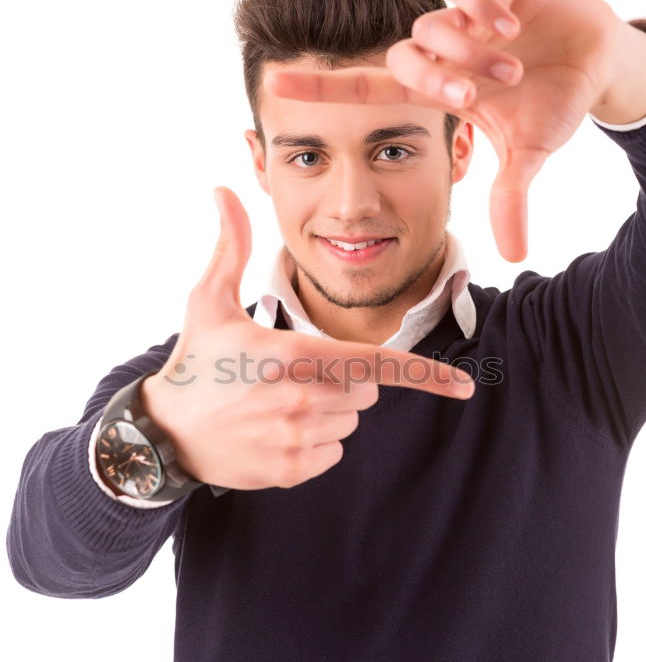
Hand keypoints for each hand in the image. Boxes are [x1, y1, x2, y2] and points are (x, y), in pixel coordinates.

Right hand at [141, 187, 474, 491]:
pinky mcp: (293, 470)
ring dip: (329, 411)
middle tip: (291, 375)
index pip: (374, 364)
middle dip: (343, 379)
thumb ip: (231, 246)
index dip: (424, 375)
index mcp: (292, 355)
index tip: (464, 388)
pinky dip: (316, 442)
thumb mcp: (208, 301)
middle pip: (366, 390)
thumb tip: (222, 191)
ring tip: (277, 404)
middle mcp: (302, 400)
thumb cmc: (194, 362)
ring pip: (351, 421)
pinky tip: (275, 430)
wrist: (164, 434)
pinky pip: (334, 452)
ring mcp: (298, 439)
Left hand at [264, 0, 623, 261]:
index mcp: (435, 91)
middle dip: (437, 79)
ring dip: (469, 51)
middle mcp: (440, 53)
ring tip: (511, 69)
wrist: (595, 59)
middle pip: (404, 58)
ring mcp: (465, 19)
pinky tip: (512, 26)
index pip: (364, 88)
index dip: (320, 86)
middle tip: (474, 96)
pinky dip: (482, 4)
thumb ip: (510, 196)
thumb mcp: (528, 153)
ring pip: (434, 25)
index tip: (272, 86)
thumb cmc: (551, 103)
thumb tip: (514, 255)